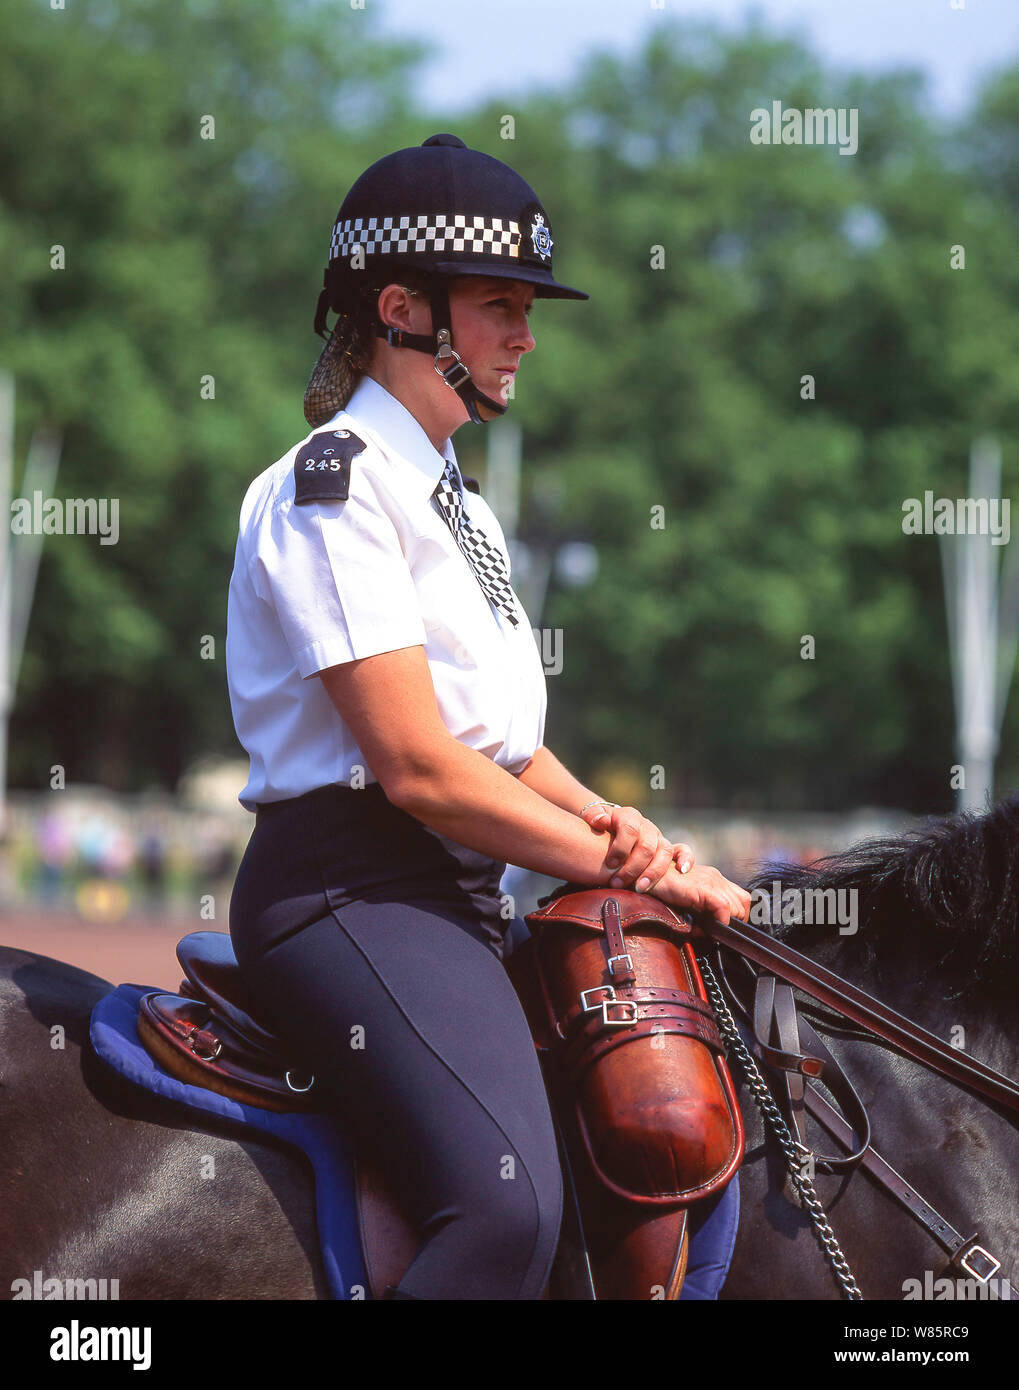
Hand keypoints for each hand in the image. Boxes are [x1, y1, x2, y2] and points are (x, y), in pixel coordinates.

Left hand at [579, 803, 694, 894]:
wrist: (612, 827)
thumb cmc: (600, 826)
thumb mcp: (594, 817)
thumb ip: (594, 816)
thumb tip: (599, 821)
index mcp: (629, 816)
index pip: (630, 828)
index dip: (620, 847)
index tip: (610, 864)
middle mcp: (646, 826)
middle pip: (646, 845)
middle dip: (632, 867)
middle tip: (617, 883)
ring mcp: (658, 837)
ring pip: (664, 851)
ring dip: (653, 872)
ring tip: (640, 889)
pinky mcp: (667, 848)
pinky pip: (683, 850)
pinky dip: (686, 859)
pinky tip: (682, 871)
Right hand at [648, 862, 751, 925]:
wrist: (647, 876)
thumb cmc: (663, 887)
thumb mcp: (687, 900)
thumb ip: (699, 912)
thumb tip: (705, 933)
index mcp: (714, 879)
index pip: (740, 897)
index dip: (739, 914)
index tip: (730, 927)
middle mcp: (716, 877)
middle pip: (743, 901)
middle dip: (738, 919)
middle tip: (724, 931)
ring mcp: (711, 881)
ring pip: (738, 904)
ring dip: (731, 919)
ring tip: (719, 928)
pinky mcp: (703, 888)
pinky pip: (723, 906)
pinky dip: (723, 919)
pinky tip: (714, 927)